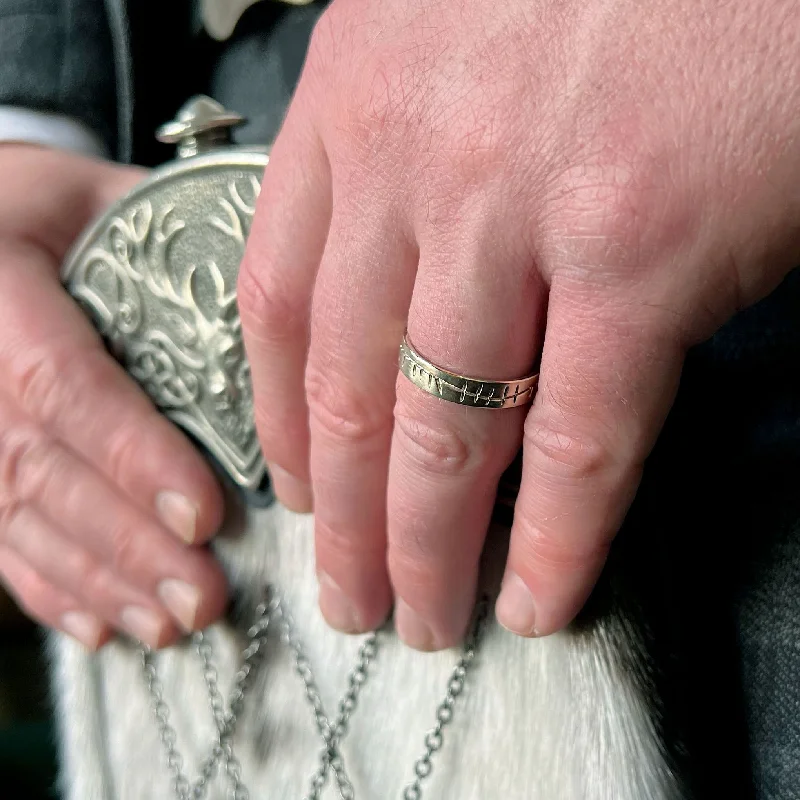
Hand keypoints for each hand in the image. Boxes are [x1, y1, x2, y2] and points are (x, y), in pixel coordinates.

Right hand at [0, 145, 227, 649]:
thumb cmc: (36, 209)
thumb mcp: (91, 194)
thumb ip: (168, 236)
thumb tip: (283, 287)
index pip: (63, 386)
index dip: (130, 456)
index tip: (202, 515)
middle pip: (42, 472)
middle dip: (126, 545)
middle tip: (201, 597)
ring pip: (17, 518)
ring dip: (98, 580)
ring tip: (166, 623)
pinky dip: (47, 586)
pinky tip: (98, 625)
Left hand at [239, 0, 799, 647]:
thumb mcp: (451, 54)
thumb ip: (405, 173)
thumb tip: (401, 315)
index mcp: (356, 100)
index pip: (279, 302)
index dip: (278, 420)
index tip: (293, 492)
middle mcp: (417, 160)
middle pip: (349, 389)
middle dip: (343, 519)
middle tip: (348, 595)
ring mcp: (518, 211)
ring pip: (444, 430)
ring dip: (428, 547)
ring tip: (423, 617)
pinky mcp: (639, 255)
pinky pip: (581, 439)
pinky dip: (558, 538)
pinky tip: (537, 597)